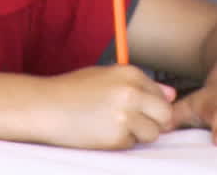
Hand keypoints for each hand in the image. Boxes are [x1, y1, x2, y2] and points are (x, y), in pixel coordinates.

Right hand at [36, 65, 176, 149]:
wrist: (45, 107)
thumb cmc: (73, 91)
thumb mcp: (106, 77)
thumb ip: (140, 85)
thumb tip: (171, 94)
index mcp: (130, 73)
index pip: (161, 94)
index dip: (151, 105)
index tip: (137, 108)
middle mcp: (131, 92)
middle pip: (165, 115)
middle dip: (154, 122)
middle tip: (132, 121)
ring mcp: (125, 115)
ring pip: (152, 134)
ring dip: (137, 134)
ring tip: (112, 125)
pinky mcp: (117, 136)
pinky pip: (131, 144)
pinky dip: (120, 142)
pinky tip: (101, 131)